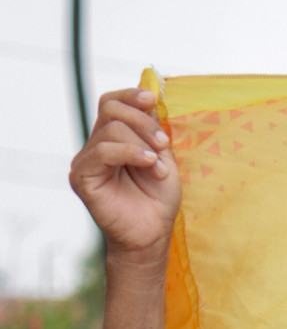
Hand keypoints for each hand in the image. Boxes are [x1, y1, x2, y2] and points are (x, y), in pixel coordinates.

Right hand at [69, 88, 181, 264]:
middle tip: (163, 145)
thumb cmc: (158, 200)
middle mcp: (96, 146)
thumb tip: (150, 93)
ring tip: (158, 168)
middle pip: (111, 108)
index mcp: (113, 139)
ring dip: (142, 144)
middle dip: (143, 122)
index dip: (131, 95)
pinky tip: (149, 164)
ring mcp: (86, 161)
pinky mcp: (81, 177)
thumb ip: (153, 128)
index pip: (112, 102)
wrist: (152, 235)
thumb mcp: (162, 157)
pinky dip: (130, 152)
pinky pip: (103, 151)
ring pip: (111, 128)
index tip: (152, 100)